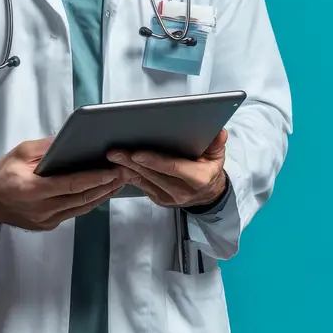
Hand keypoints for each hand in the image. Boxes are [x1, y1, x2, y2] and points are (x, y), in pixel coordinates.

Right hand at [0, 138, 130, 230]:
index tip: (113, 171)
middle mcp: (41, 209)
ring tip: (119, 182)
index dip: (95, 178)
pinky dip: (89, 201)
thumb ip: (47, 148)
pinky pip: (74, 212)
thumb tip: (72, 139)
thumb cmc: (2, 173)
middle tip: (125, 173)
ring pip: (82, 208)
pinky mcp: (48, 225)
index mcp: (33, 190)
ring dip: (102, 195)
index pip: (72, 185)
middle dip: (106, 186)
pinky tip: (101, 192)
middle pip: (82, 198)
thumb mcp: (21, 152)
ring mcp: (46, 220)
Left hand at [107, 129, 227, 209]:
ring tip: (114, 156)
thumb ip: (216, 143)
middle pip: (153, 174)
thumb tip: (218, 132)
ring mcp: (169, 198)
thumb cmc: (209, 170)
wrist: (208, 194)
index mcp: (197, 179)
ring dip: (127, 168)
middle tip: (115, 151)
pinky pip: (142, 186)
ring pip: (144, 181)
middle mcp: (182, 192)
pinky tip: (120, 165)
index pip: (173, 168)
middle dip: (132, 162)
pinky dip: (130, 175)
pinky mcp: (159, 200)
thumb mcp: (217, 155)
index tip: (137, 153)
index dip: (154, 161)